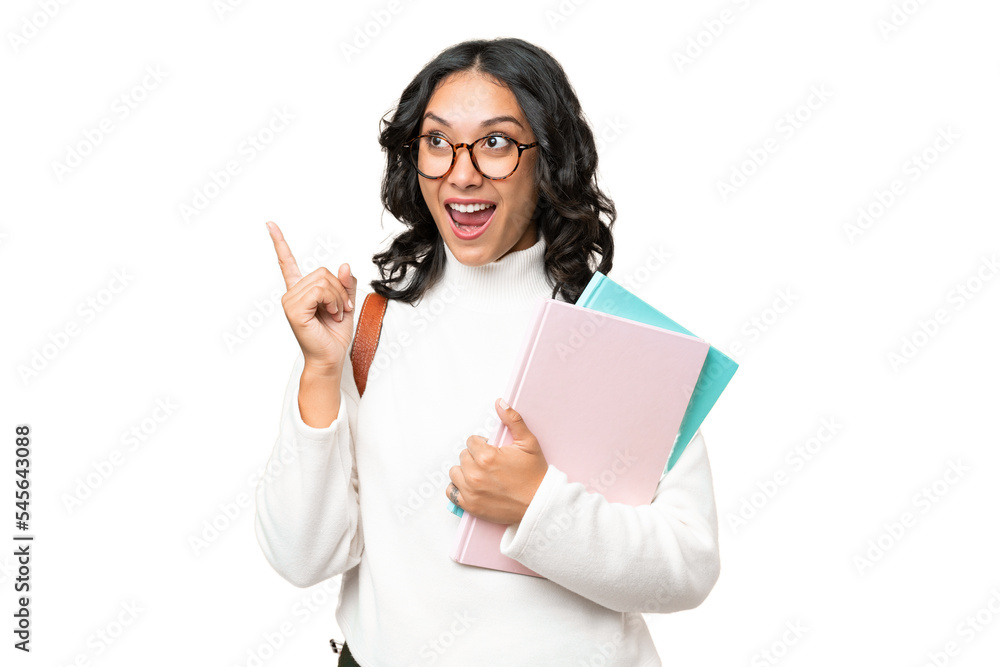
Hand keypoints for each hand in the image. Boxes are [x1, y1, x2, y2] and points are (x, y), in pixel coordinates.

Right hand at [267, 221, 356, 373]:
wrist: (331, 358)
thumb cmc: (335, 335)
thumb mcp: (346, 304)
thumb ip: (345, 284)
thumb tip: (344, 265)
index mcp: (301, 291)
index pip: (287, 263)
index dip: (279, 243)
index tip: (270, 224)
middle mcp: (292, 294)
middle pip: (322, 272)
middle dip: (339, 290)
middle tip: (342, 309)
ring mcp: (290, 302)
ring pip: (323, 280)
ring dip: (338, 297)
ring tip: (336, 314)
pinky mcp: (294, 310)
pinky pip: (319, 291)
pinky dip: (333, 301)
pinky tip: (331, 315)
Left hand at [447, 398, 548, 524]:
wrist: (539, 504)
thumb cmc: (535, 475)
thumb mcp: (528, 443)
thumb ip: (513, 420)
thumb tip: (500, 402)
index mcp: (487, 457)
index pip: (471, 441)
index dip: (482, 445)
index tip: (493, 451)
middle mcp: (475, 475)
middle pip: (463, 456)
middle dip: (475, 457)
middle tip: (490, 464)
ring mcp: (471, 492)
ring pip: (455, 472)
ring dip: (465, 471)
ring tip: (481, 474)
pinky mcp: (470, 506)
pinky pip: (451, 492)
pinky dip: (459, 488)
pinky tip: (472, 486)